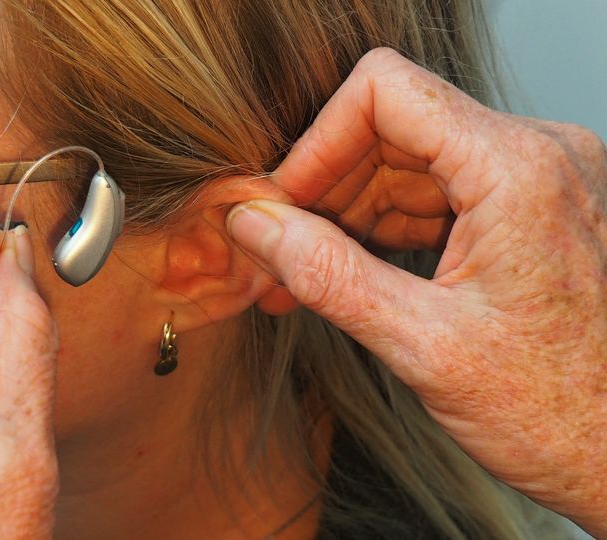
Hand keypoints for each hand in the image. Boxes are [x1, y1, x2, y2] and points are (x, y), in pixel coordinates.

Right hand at [226, 48, 606, 534]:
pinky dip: (386, 227)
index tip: (280, 205)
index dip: (316, 143)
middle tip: (277, 253)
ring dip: (348, 213)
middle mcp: (537, 155)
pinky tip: (350, 274)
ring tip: (302, 277)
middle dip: (325, 188)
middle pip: (392, 126)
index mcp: (518, 170)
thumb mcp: (425, 346)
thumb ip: (328, 275)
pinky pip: (438, 190)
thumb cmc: (560, 415)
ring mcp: (537, 179)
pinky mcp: (531, 208)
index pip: (384, 92)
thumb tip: (255, 226)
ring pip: (408, 159)